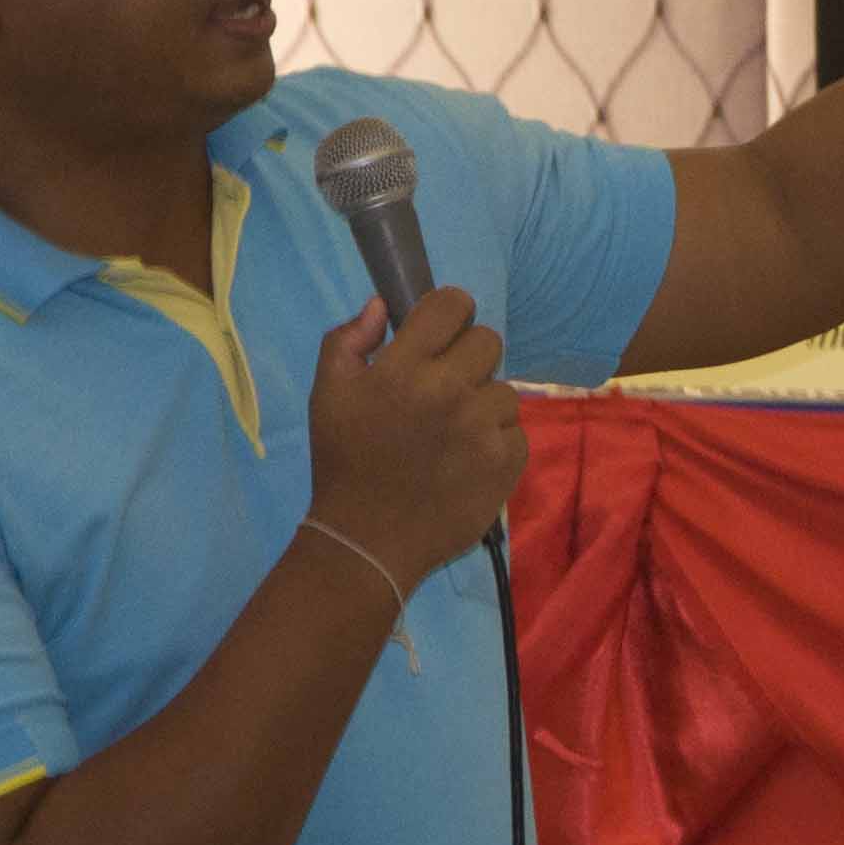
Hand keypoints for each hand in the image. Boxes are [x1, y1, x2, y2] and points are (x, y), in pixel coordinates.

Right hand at [305, 285, 525, 586]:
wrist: (366, 540)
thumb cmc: (343, 463)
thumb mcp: (326, 394)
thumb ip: (349, 339)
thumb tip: (383, 305)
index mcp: (404, 368)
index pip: (453, 304)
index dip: (447, 314)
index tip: (438, 337)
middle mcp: (449, 391)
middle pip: (488, 340)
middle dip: (467, 358)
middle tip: (445, 388)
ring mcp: (482, 428)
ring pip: (504, 390)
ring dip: (483, 405)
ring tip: (453, 434)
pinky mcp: (506, 462)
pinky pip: (517, 432)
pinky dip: (497, 443)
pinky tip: (467, 460)